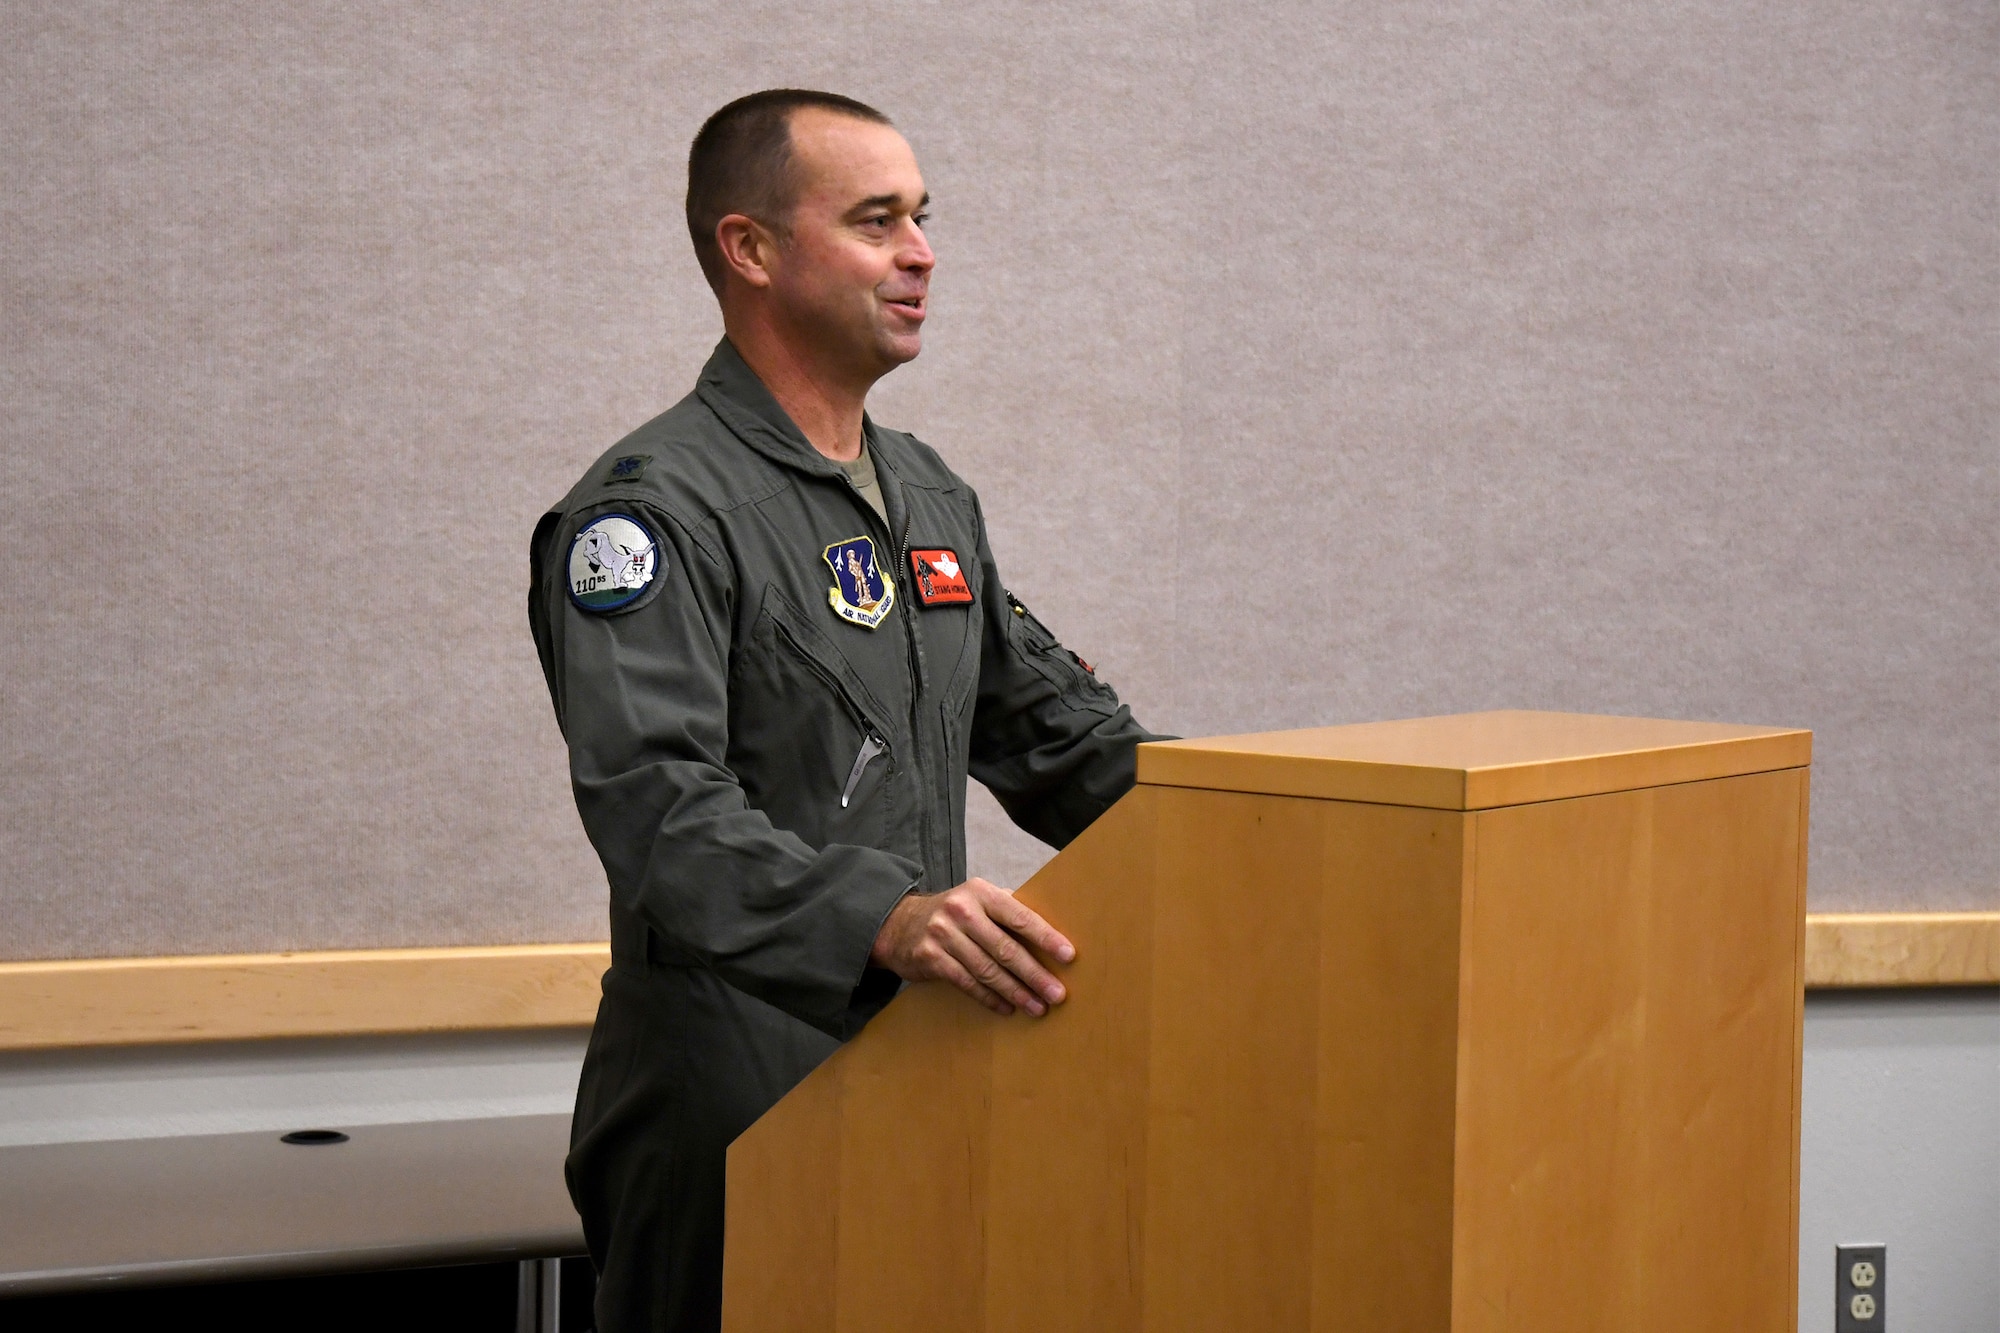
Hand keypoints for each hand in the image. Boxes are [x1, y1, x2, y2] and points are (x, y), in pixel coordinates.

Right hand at [869, 877, 1075, 1016]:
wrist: (898, 924)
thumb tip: (1050, 931)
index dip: (1046, 937)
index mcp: (980, 892)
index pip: (1020, 916)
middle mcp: (961, 911)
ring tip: (1037, 1007)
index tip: (1068, 955)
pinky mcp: (930, 958)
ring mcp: (943, 934)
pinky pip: (967, 983)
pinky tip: (1008, 1008)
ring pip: (988, 970)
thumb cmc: (952, 914)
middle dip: (1035, 974)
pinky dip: (990, 998)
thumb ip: (1007, 909)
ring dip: (1016, 992)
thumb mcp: (977, 900)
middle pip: (1006, 949)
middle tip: (1057, 994)